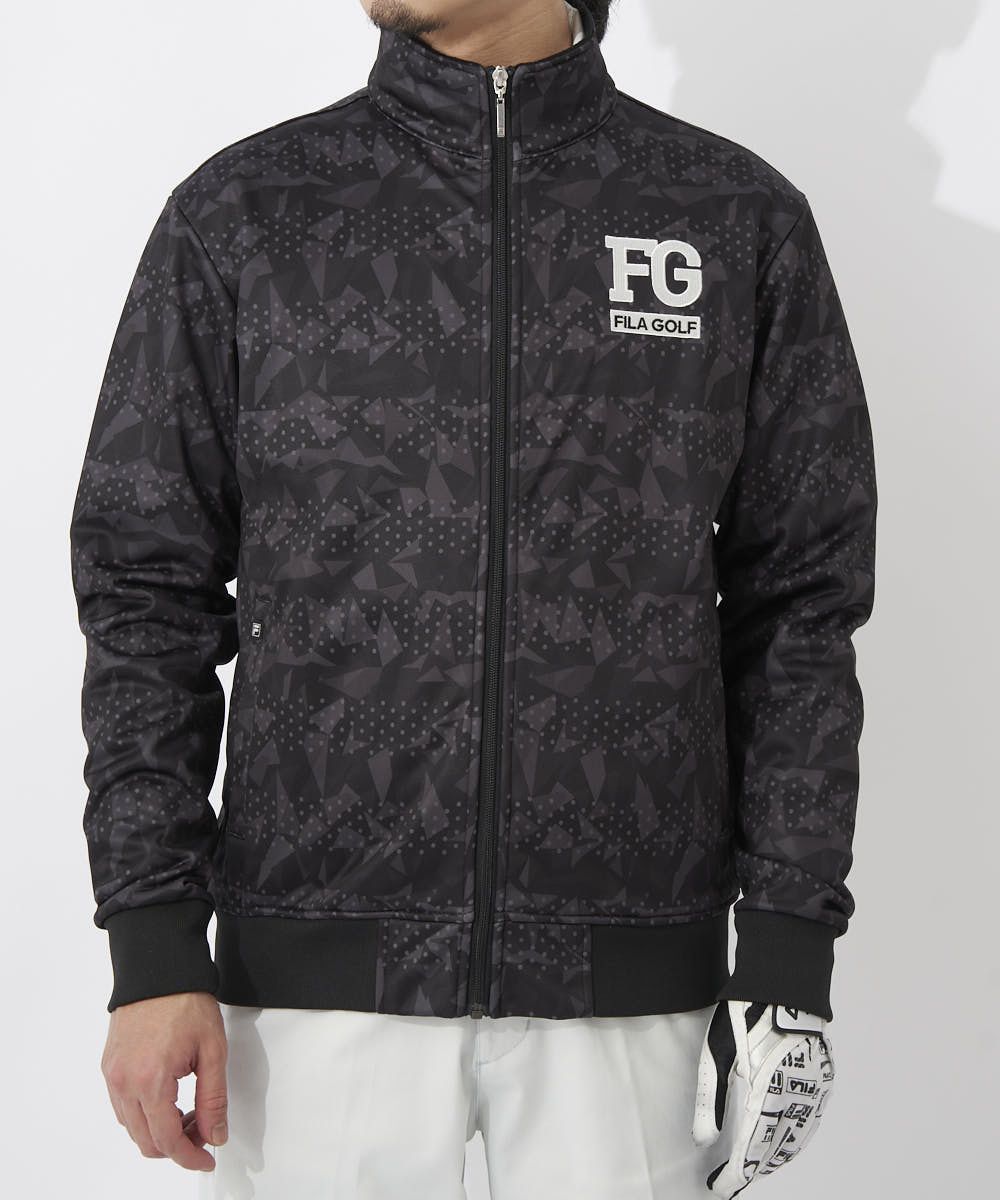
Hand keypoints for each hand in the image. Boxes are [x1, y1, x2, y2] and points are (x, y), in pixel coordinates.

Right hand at [101, 991, 227, 1171]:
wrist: (160, 969)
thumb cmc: (185, 1001)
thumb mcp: (212, 1050)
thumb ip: (214, 1098)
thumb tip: (215, 1133)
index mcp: (150, 1080)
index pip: (167, 1140)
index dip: (190, 1156)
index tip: (206, 1157)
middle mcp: (124, 1082)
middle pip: (146, 1141)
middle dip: (177, 1144)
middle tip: (204, 1128)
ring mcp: (112, 1075)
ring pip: (132, 1127)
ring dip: (160, 1130)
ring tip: (189, 1110)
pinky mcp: (109, 1066)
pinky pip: (122, 1107)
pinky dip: (144, 1113)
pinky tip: (168, 1099)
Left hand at [691, 1000, 833, 1196]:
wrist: (785, 982)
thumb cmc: (744, 1014)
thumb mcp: (716, 1052)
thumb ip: (709, 1099)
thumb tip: (702, 1141)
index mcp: (766, 1091)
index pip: (751, 1148)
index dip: (735, 1173)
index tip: (719, 1187)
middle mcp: (796, 1096)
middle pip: (775, 1150)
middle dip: (753, 1169)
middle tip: (731, 1181)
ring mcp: (814, 1090)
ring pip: (796, 1140)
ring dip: (774, 1158)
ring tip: (751, 1169)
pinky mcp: (822, 1080)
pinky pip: (809, 1122)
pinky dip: (793, 1140)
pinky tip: (779, 1144)